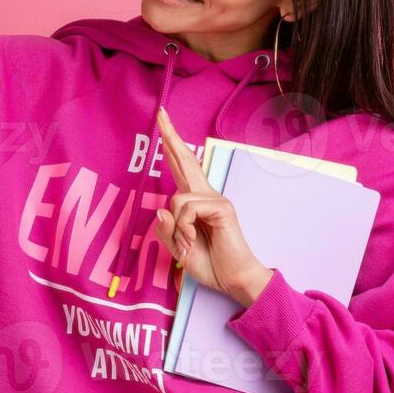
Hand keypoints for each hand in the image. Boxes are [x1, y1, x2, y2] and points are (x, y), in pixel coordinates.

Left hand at [152, 106, 273, 307]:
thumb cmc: (210, 263)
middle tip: (160, 113)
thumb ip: (166, 231)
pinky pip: (188, 209)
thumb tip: (160, 211)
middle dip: (171, 136)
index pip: (180, 169)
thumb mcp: (177, 249)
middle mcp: (206, 195)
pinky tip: (192, 242)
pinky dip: (183, 229)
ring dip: (176, 229)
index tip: (161, 124)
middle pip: (186, 160)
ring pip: (177, 199)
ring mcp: (216, 199)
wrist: (233, 280)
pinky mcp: (222, 208)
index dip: (171, 148)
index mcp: (195, 202)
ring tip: (186, 246)